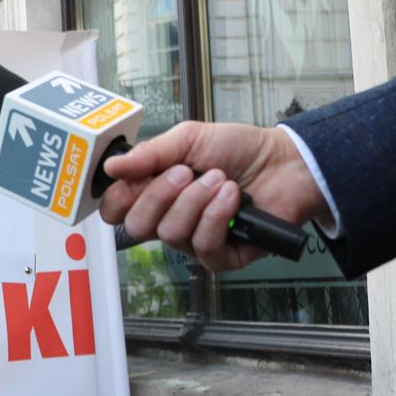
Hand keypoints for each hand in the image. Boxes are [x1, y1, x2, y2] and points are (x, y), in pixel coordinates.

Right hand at [99, 121, 326, 270]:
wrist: (285, 163)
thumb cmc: (238, 150)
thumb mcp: (188, 139)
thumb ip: (148, 154)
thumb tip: (111, 166)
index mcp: (154, 192)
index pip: (116, 210)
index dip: (118, 198)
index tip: (132, 177)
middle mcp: (169, 219)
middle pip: (136, 226)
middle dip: (159, 195)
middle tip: (184, 173)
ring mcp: (193, 240)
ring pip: (170, 233)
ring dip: (196, 201)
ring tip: (219, 180)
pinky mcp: (221, 257)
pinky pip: (203, 245)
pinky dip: (217, 216)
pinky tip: (231, 198)